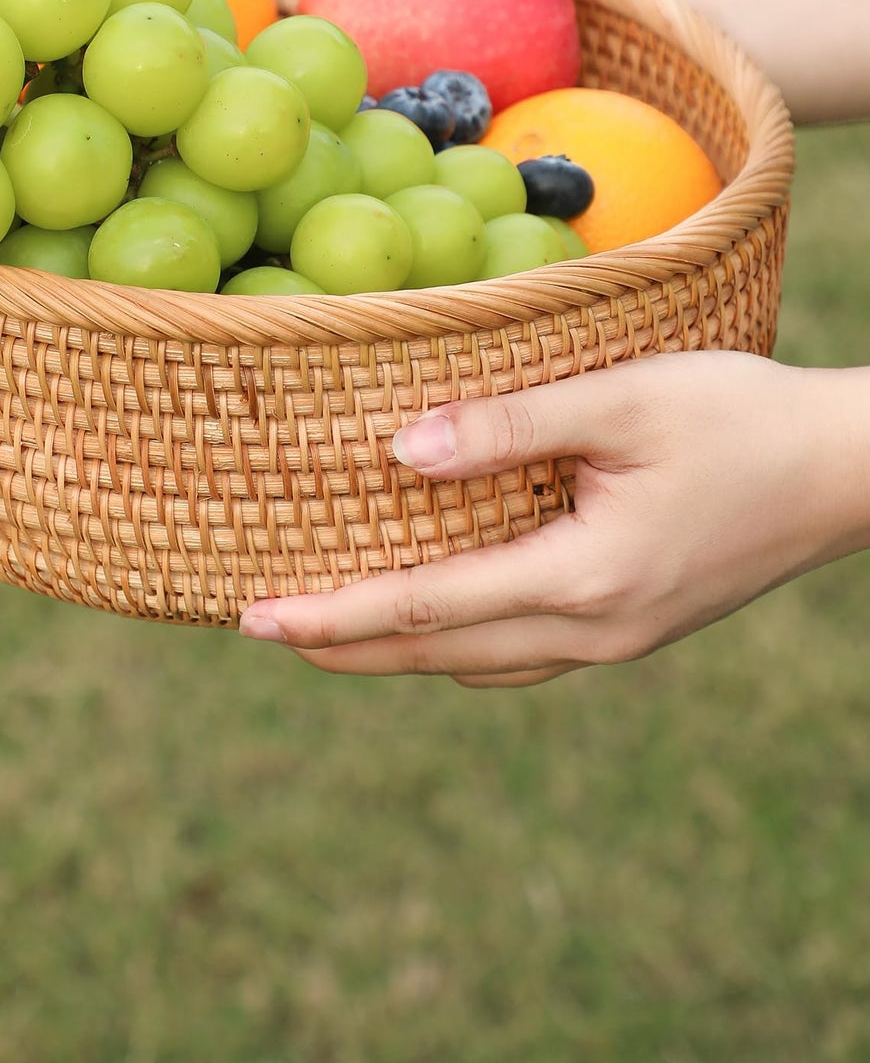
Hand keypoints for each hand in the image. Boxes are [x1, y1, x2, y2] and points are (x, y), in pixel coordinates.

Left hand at [237, 351, 869, 685]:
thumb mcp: (621, 400)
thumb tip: (399, 454)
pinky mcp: (636, 622)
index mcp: (583, 577)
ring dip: (397, 650)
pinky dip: (458, 638)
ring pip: (480, 662)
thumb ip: (507, 426)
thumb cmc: (740, 417)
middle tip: (258, 628)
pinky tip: (437, 610)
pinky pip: (523, 650)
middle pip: (438, 653)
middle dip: (345, 646)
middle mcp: (595, 628)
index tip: (253, 618)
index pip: (423, 607)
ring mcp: (620, 637)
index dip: (332, 615)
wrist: (849, 470)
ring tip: (330, 627)